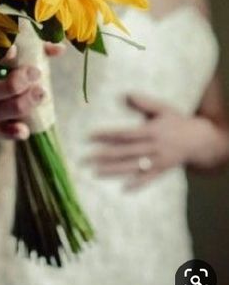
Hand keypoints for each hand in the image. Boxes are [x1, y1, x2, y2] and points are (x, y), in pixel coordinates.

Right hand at [0, 42, 65, 139]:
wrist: (29, 88)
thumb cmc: (27, 65)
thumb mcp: (34, 54)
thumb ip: (43, 50)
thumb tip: (59, 49)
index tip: (14, 51)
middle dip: (12, 84)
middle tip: (36, 75)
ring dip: (17, 105)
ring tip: (41, 94)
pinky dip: (10, 132)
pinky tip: (24, 131)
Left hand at [83, 93, 208, 189]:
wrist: (200, 140)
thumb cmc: (177, 121)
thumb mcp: (163, 108)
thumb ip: (144, 102)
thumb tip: (124, 94)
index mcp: (151, 131)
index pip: (124, 134)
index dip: (106, 135)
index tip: (89, 136)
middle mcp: (153, 147)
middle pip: (124, 153)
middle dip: (103, 156)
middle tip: (84, 159)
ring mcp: (158, 161)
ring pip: (132, 168)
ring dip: (113, 171)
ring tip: (94, 173)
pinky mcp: (162, 171)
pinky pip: (148, 180)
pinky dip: (136, 185)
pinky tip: (122, 190)